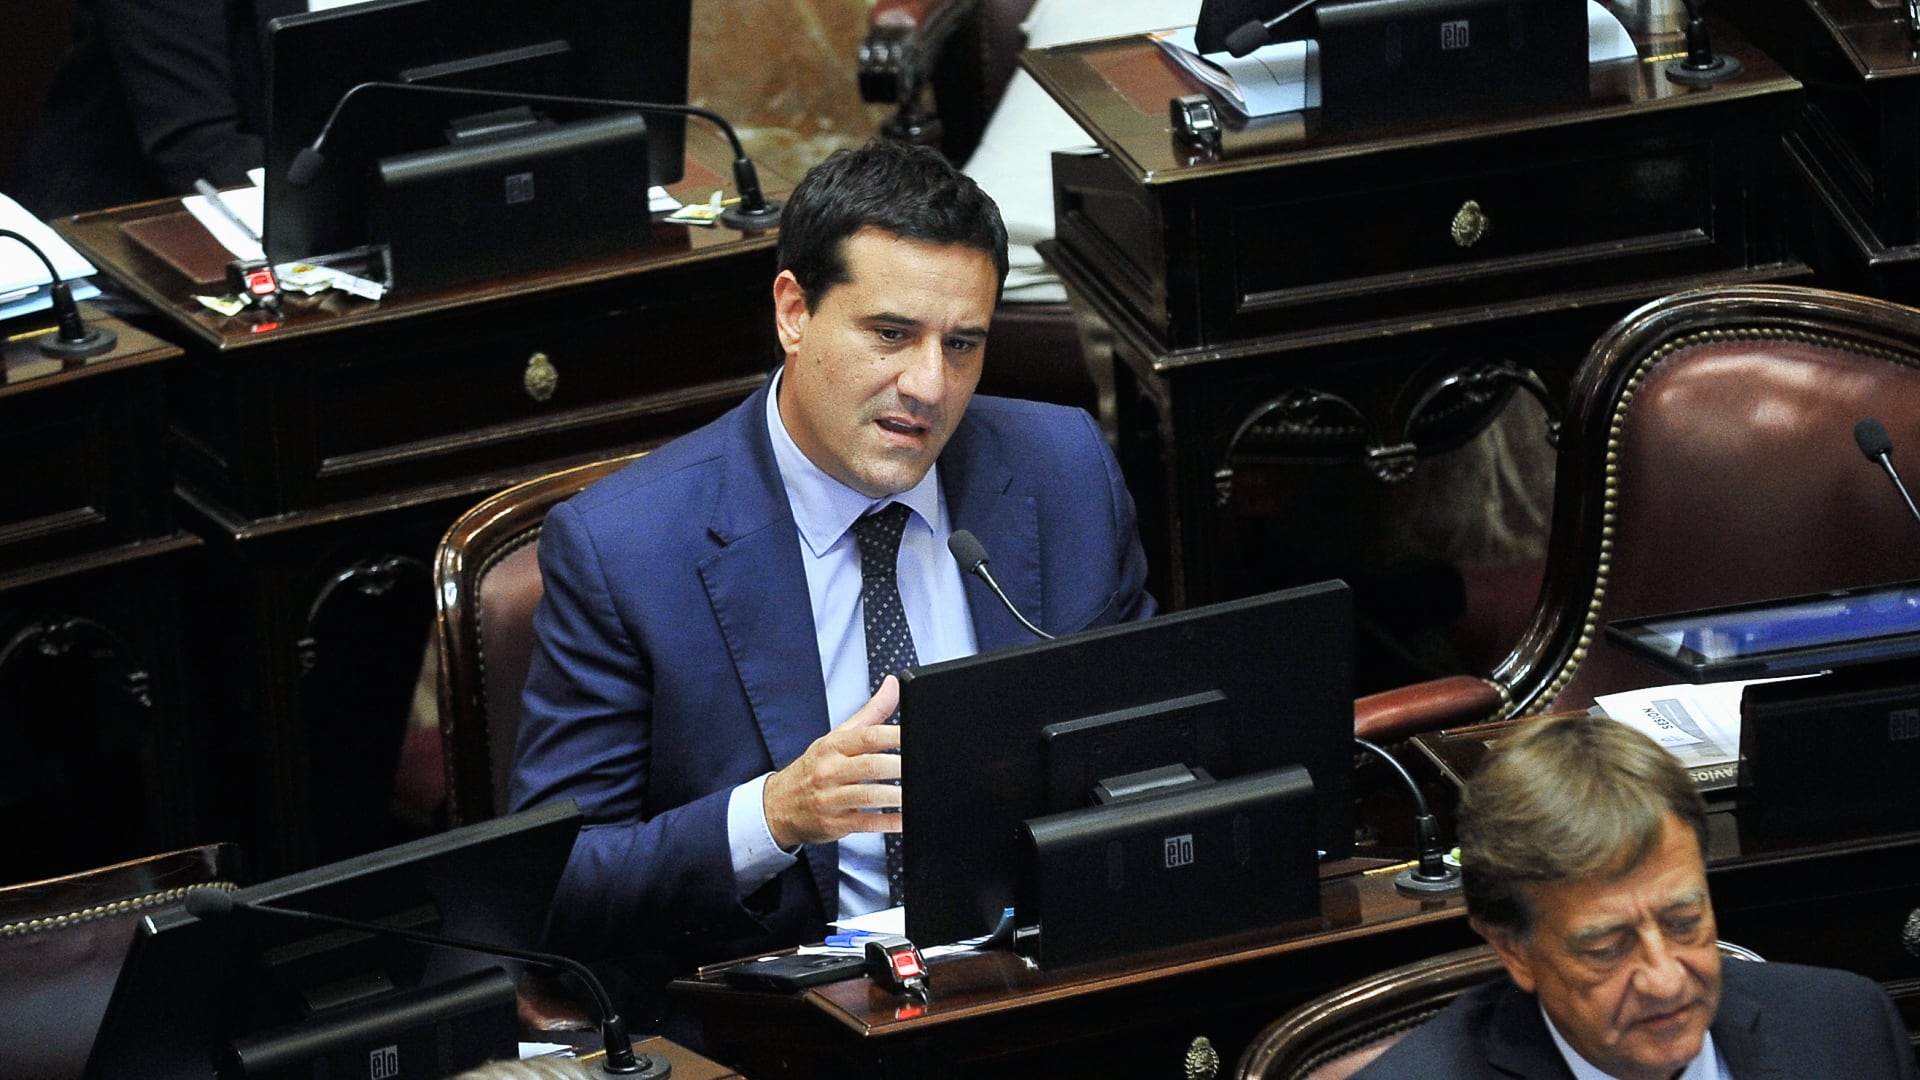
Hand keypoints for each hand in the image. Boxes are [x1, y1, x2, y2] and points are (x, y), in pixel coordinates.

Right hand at [763, 675, 902, 848]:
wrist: (777, 805)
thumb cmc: (813, 767)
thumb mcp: (836, 737)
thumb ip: (870, 712)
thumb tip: (893, 684)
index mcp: (834, 746)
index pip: (867, 736)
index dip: (894, 735)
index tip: (916, 736)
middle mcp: (830, 771)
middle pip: (870, 766)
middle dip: (898, 766)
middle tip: (922, 766)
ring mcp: (831, 799)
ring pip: (868, 796)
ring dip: (895, 796)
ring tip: (917, 794)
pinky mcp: (835, 824)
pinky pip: (866, 824)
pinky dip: (888, 823)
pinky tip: (905, 819)